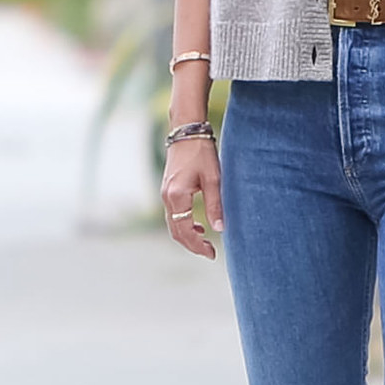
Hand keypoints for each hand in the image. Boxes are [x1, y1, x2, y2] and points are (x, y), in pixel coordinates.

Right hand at [162, 137, 222, 259]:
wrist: (186, 131)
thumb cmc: (201, 152)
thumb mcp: (213, 179)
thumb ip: (215, 205)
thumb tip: (219, 229)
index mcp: (177, 196)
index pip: (185, 231)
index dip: (198, 246)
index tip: (212, 253)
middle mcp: (167, 197)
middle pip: (176, 231)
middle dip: (192, 245)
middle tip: (210, 252)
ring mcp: (165, 193)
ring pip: (173, 224)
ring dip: (188, 236)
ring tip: (205, 242)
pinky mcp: (168, 189)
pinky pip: (173, 214)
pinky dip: (184, 224)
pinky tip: (199, 226)